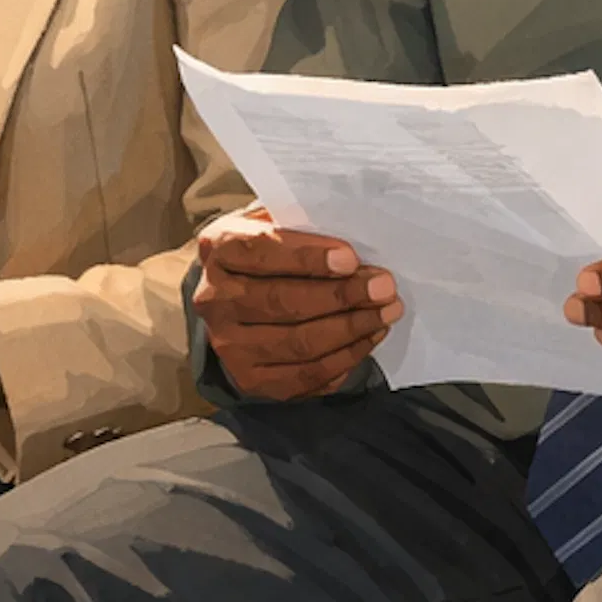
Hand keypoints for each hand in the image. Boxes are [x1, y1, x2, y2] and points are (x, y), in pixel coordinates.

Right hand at [191, 207, 396, 399]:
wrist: (234, 298)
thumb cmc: (267, 252)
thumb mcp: (275, 223)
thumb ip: (304, 227)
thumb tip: (355, 246)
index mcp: (219, 249)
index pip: (260, 252)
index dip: (307, 257)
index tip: (350, 258)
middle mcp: (215, 299)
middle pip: (282, 302)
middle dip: (341, 295)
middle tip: (384, 286)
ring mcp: (230, 345)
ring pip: (298, 343)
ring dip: (351, 328)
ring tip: (387, 311)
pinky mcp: (252, 379)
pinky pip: (306, 375)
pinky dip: (346, 357)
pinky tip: (371, 336)